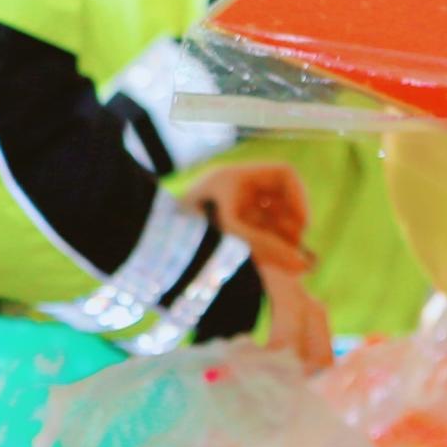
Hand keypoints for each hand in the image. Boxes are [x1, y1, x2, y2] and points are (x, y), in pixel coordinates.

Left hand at [192, 157, 330, 364]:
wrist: (141, 251)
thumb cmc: (182, 234)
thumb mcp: (231, 235)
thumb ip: (268, 248)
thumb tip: (305, 267)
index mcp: (234, 178)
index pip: (284, 175)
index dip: (301, 198)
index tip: (304, 227)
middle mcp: (233, 192)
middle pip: (280, 201)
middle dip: (289, 227)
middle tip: (291, 253)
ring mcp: (229, 212)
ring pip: (270, 223)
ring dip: (280, 244)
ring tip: (278, 265)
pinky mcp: (223, 235)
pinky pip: (256, 240)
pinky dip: (266, 254)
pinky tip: (265, 271)